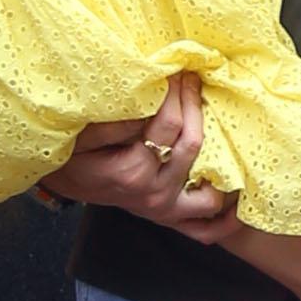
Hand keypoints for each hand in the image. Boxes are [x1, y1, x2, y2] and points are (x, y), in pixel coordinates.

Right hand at [46, 79, 237, 232]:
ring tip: (221, 131)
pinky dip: (224, 221)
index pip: (168, 125)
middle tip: (194, 80)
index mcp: (133, 172)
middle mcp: (154, 195)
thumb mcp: (81, 135)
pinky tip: (237, 204)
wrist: (64, 182)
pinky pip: (204, 229)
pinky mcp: (167, 219)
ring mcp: (163, 211)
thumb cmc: (70, 156)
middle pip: (192, 145)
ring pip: (210, 195)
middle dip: (195, 106)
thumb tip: (151, 102)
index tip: (178, 70)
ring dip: (222, 168)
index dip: (176, 93)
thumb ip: (115, 123)